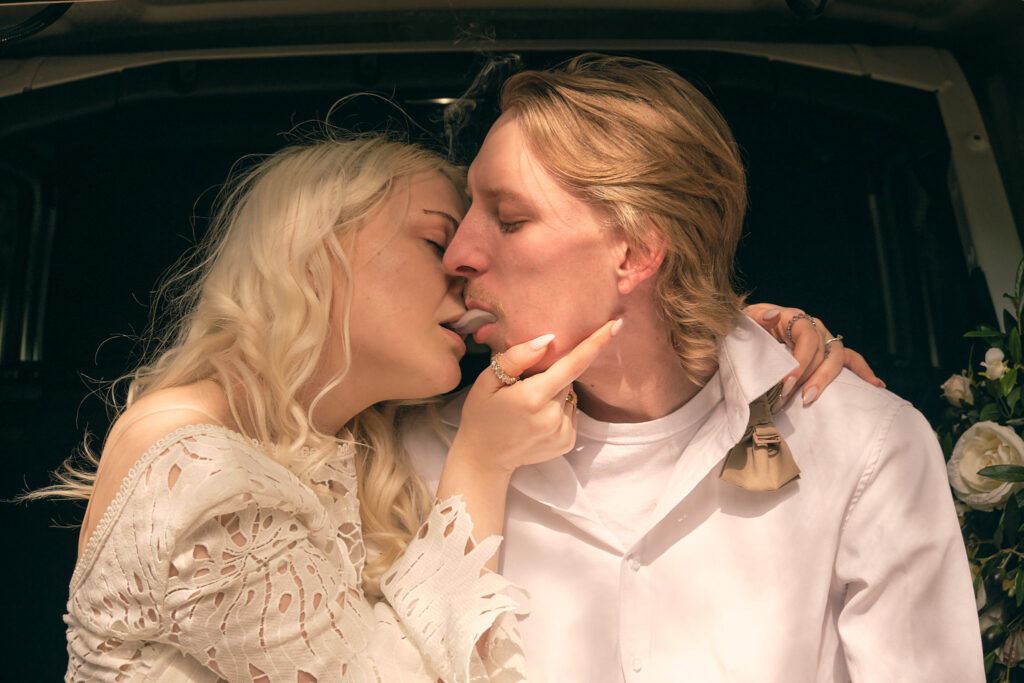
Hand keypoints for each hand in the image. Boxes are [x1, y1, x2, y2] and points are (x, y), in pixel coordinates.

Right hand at [451, 319, 620, 474]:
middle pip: (568, 378)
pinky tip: (537, 418)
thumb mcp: (487, 380)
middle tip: (526, 384)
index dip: (596, 343)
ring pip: (570, 395)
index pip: (572, 364)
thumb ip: (517, 358)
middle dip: (553, 373)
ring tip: (529, 405)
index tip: (616, 324)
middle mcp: (553, 416)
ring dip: (556, 392)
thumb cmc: (482, 413)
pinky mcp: (567, 442)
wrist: (484, 458)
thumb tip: (547, 339)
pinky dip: (559, 408)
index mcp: (533, 398)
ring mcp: (562, 432)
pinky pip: (571, 411)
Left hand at [744, 304, 883, 405]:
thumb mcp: (745, 318)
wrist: (748, 331)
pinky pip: (851, 360)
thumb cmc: (747, 327)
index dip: (800, 362)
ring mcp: (824, 338)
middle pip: (823, 351)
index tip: (787, 384)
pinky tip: (876, 385)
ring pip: (837, 358)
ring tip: (813, 397)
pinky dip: (864, 371)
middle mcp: (814, 326)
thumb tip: (772, 315)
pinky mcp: (829, 351)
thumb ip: (756, 317)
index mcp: (794, 316)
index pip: (806, 338)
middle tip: (795, 398)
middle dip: (810, 377)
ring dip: (828, 380)